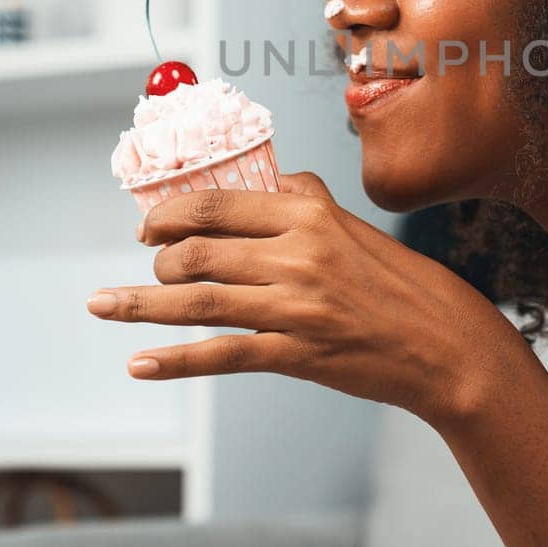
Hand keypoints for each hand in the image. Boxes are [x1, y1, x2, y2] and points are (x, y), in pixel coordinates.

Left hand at [86, 173, 518, 429]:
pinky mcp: (297, 354)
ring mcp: (295, 307)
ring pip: (197, 301)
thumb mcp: (355, 226)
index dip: (171, 213)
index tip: (149, 224)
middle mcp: (299, 255)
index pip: (220, 204)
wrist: (445, 343)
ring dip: (140, 305)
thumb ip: (306, 201)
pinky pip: (221, 355)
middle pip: (199, 251)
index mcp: (310, 215)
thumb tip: (266, 183)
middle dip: (157, 259)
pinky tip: (139, 363)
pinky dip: (174, 361)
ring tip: (102, 304)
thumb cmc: (401, 283)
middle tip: (145, 267)